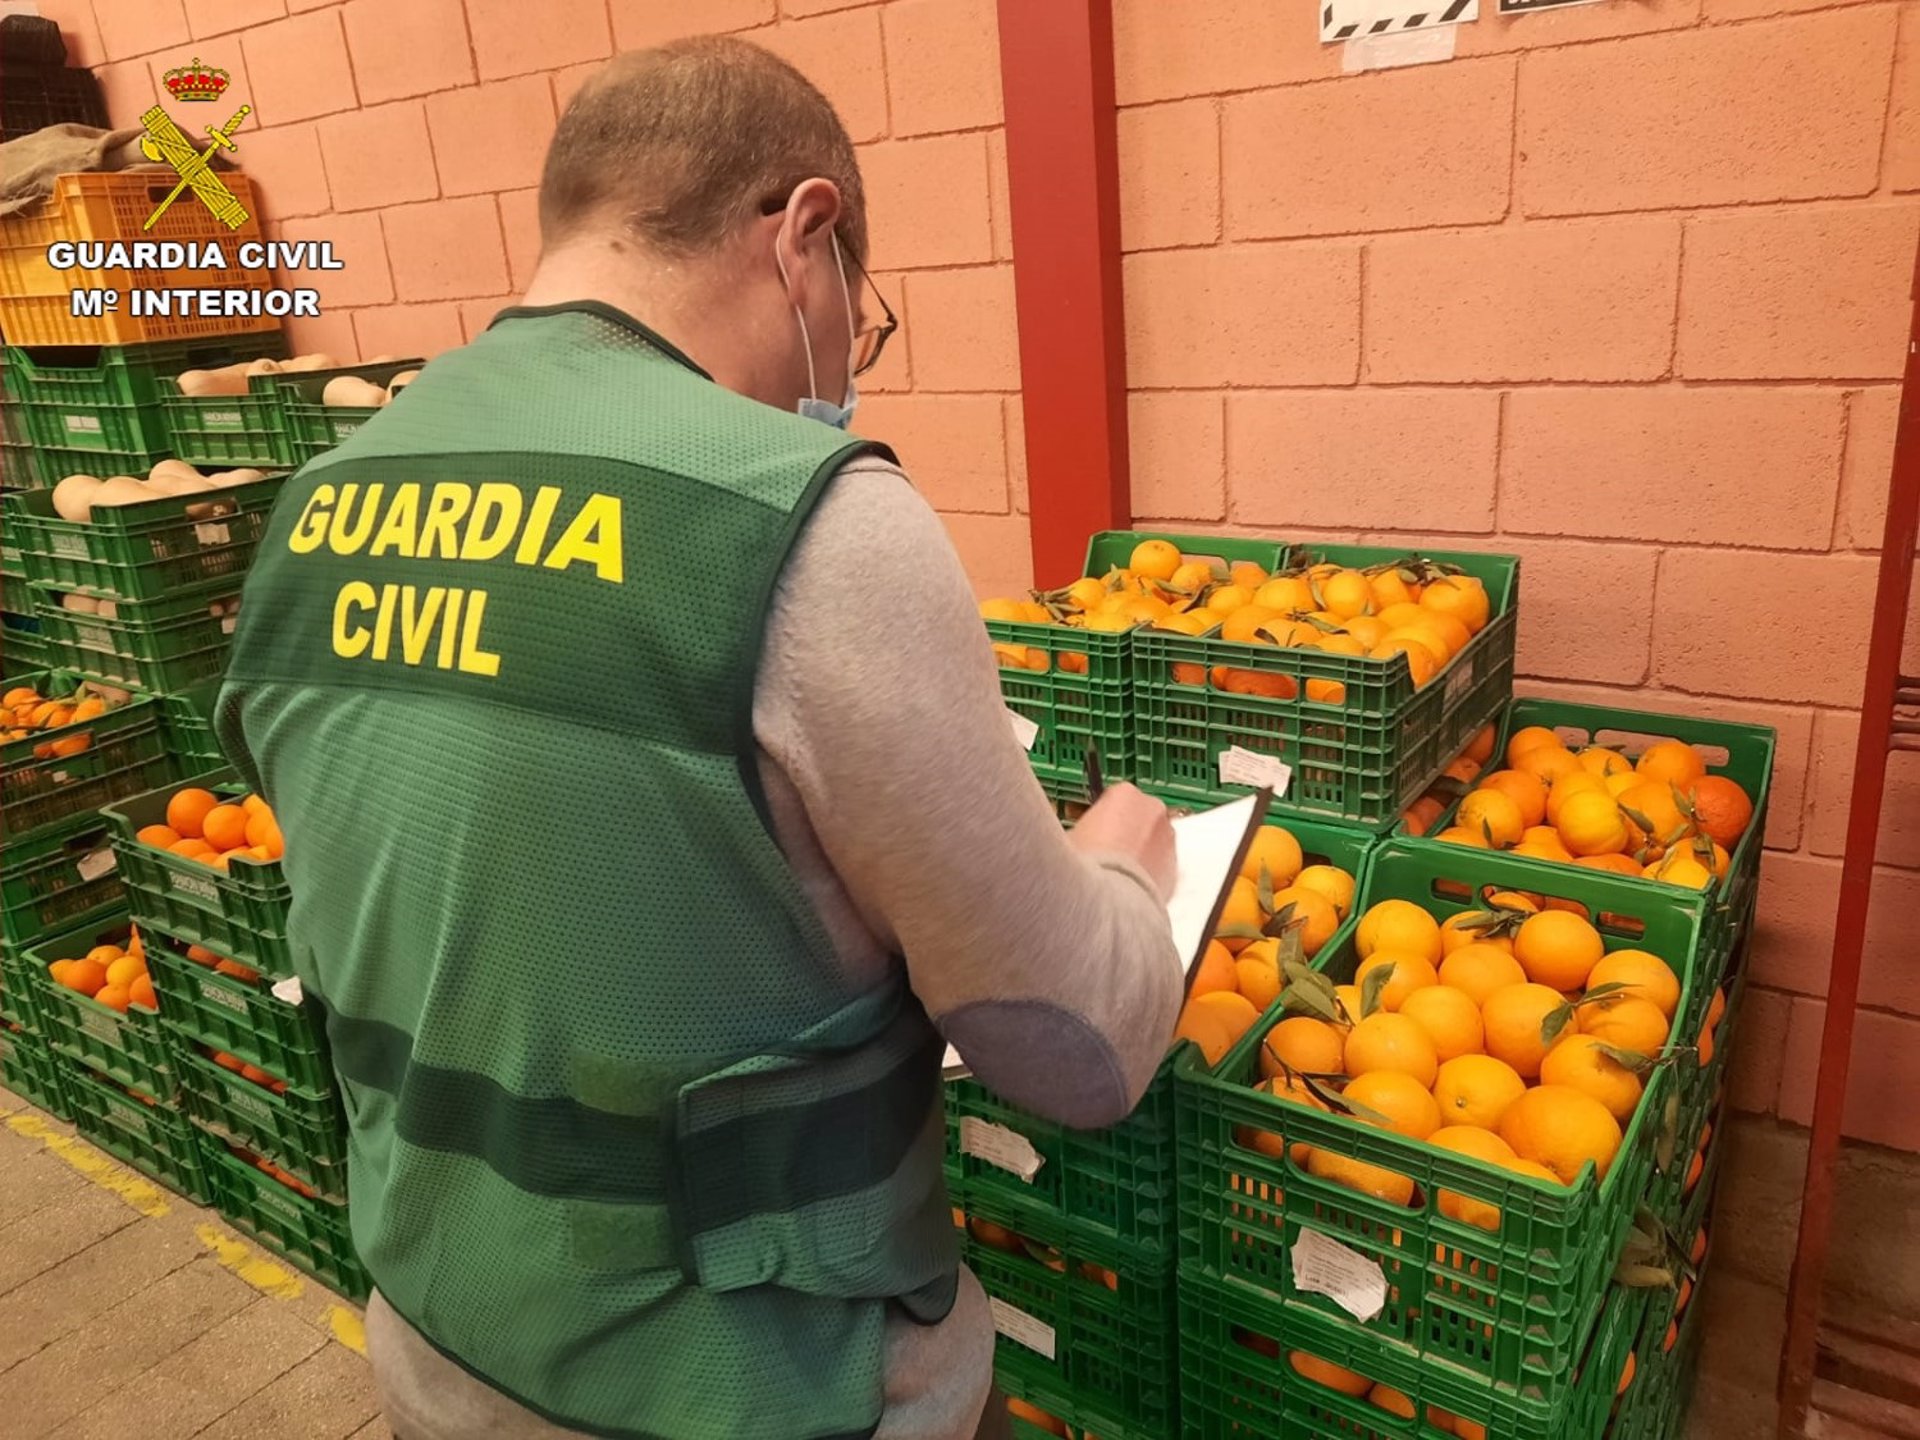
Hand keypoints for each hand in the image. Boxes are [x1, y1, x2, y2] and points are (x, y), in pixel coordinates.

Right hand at [1067, 782, 1176, 901]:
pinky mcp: (1176, 869)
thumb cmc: (1086, 865)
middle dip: (1125, 834)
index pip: (1114, 798)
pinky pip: (1160, 867)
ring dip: (1139, 854)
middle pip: (1138, 818)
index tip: (1092, 831)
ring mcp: (1168, 839)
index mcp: (1125, 794)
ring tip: (1115, 874)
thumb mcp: (1069, 836)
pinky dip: (1148, 874)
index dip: (1100, 818)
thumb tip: (1075, 837)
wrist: (1108, 901)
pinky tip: (1128, 887)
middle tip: (1103, 854)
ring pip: (1152, 843)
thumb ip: (1080, 830)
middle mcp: (1153, 810)